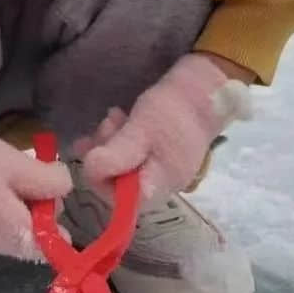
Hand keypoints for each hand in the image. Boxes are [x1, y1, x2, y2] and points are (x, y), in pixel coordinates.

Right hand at [0, 104, 72, 260]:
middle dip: (33, 207)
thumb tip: (66, 190)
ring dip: (11, 206)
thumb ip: (47, 182)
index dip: (56, 220)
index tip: (52, 192)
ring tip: (2, 172)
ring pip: (4, 229)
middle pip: (26, 236)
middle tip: (27, 172)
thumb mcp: (14, 163)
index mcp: (10, 234)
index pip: (49, 246)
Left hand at [77, 55, 253, 201]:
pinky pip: (131, 154)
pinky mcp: (157, 155)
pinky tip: (117, 118)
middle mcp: (160, 185)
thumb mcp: (142, 129)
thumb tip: (91, 171)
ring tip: (113, 116)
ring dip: (110, 142)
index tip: (96, 152)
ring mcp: (159, 170)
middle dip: (104, 154)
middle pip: (118, 183)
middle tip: (107, 123)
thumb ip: (118, 154)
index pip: (121, 202)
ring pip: (122, 166)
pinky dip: (119, 138)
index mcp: (158, 185)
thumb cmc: (173, 110)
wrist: (202, 90)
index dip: (101, 180)